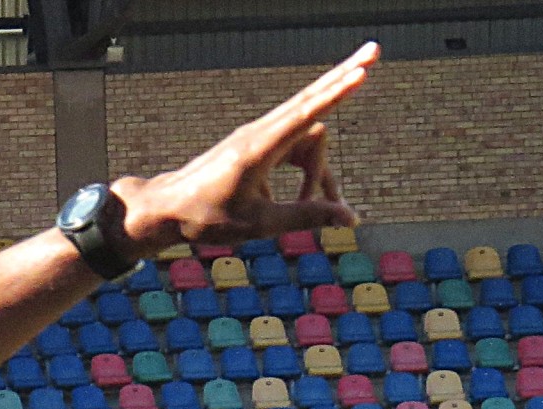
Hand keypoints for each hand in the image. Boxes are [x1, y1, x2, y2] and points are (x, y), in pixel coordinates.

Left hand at [114, 42, 377, 252]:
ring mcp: (259, 135)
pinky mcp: (258, 144)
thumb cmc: (206, 218)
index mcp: (258, 149)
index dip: (336, 94)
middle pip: (311, 98)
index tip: (360, 73)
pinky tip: (311, 197)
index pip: (306, 114)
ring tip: (330, 208)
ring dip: (322, 172)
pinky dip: (309, 171)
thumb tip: (351, 218)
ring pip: (307, 136)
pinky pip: (295, 146)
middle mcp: (260, 133)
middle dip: (345, 77)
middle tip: (375, 51)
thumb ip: (307, 217)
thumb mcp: (260, 224)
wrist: (167, 208)